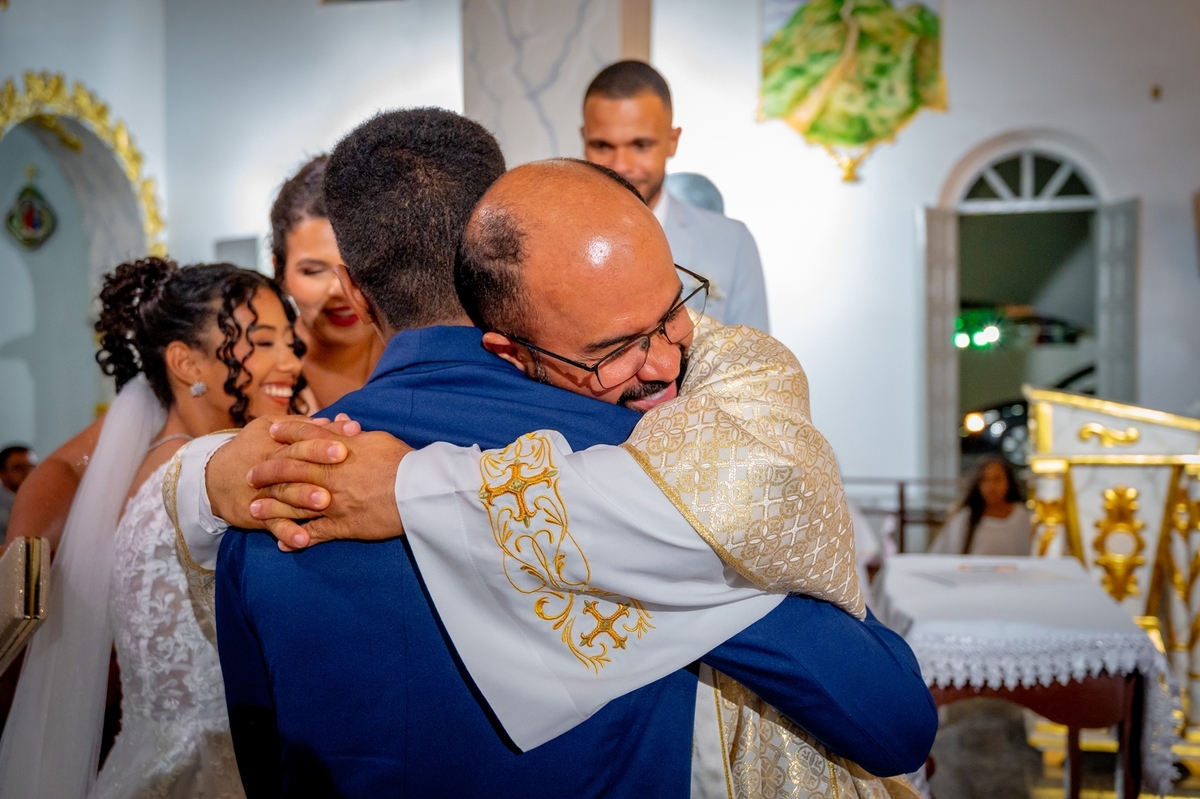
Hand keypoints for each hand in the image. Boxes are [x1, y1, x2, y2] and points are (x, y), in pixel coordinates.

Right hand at [205, 414, 359, 529]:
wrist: (213, 477)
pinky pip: (272, 524)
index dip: (321, 441)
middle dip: (316, 464)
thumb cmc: (253, 447)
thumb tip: (341, 422)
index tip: (345, 443)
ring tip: (325, 503)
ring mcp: (263, 491)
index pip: (299, 438)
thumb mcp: (271, 427)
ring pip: (284, 494)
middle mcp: (269, 465)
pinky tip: (303, 540)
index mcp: (275, 442)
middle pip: (292, 464)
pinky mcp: (258, 514)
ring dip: (303, 498)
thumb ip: (306, 425)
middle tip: (341, 467)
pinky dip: (287, 533)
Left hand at [246, 420, 411, 549]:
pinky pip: (314, 534)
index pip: (304, 437)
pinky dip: (296, 539)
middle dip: (266, 473)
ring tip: (253, 511)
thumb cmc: (403, 462)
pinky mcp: (343, 525)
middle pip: (288, 471)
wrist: (419, 491)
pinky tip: (282, 542)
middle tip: (250, 475)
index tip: (270, 433)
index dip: (286, 433)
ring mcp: (333, 502)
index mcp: (337, 450)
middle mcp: (329, 475)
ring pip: (293, 504)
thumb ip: (352, 434)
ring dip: (271, 508)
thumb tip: (339, 423)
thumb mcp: (377, 439)